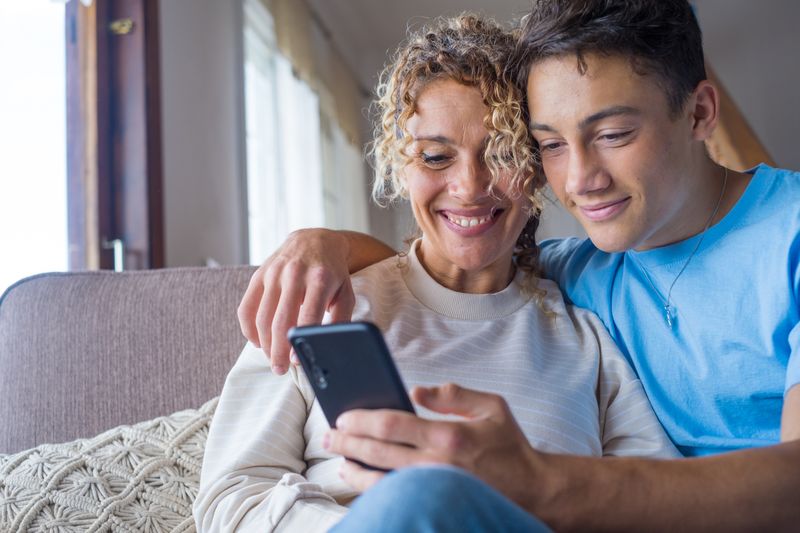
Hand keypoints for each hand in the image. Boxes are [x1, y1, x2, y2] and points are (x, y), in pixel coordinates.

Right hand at [237, 228, 355, 373]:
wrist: (315, 241)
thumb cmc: (333, 274)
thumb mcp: (345, 294)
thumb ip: (340, 320)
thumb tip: (329, 348)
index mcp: (319, 279)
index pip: (307, 317)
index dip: (299, 342)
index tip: (297, 362)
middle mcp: (293, 274)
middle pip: (280, 321)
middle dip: (277, 351)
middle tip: (279, 369)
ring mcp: (273, 273)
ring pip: (261, 317)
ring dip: (264, 344)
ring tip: (272, 359)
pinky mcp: (258, 275)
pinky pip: (246, 308)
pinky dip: (249, 329)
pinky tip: (258, 342)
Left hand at [325, 383, 540, 509]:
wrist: (534, 491)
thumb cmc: (511, 447)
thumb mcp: (492, 407)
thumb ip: (453, 394)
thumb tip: (417, 391)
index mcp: (448, 435)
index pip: (392, 424)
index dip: (362, 419)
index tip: (344, 416)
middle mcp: (436, 464)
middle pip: (378, 452)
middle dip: (348, 443)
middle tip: (329, 436)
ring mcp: (433, 488)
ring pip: (381, 481)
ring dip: (354, 470)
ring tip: (340, 460)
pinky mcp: (434, 503)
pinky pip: (396, 497)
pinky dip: (374, 490)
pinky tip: (362, 481)